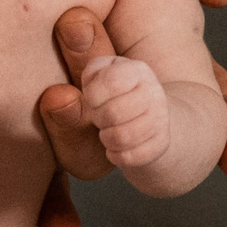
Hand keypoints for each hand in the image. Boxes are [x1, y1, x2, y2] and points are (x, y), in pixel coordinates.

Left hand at [34, 7, 226, 226]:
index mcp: (173, 56)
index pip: (218, 105)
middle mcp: (127, 95)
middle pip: (143, 132)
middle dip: (137, 133)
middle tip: (110, 101)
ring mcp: (77, 112)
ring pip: (90, 153)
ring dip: (80, 139)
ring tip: (58, 99)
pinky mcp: (22, 120)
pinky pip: (35, 178)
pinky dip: (50, 206)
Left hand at [80, 54, 168, 172]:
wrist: (147, 121)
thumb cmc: (111, 97)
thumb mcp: (96, 79)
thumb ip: (83, 77)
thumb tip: (64, 95)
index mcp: (136, 70)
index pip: (111, 81)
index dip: (93, 95)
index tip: (92, 99)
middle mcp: (154, 91)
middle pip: (113, 112)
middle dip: (98, 119)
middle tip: (100, 118)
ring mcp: (161, 118)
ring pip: (121, 137)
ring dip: (106, 139)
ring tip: (107, 132)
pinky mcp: (162, 144)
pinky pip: (130, 156)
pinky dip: (117, 155)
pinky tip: (117, 147)